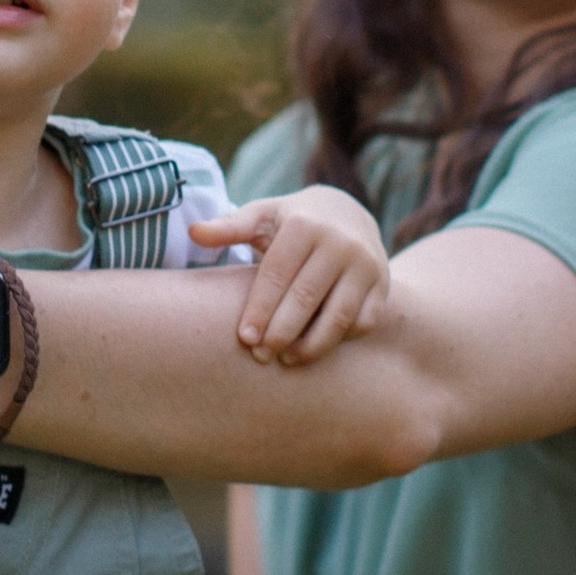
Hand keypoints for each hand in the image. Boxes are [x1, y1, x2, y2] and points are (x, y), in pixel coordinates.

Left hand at [192, 186, 392, 362]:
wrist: (348, 213)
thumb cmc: (292, 222)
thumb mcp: (262, 216)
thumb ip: (229, 227)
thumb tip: (193, 232)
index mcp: (305, 224)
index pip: (278, 273)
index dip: (260, 308)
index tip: (244, 338)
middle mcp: (341, 242)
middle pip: (307, 297)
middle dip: (281, 332)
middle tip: (260, 356)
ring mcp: (367, 264)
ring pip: (339, 315)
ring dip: (312, 345)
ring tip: (286, 360)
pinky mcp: (382, 286)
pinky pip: (362, 323)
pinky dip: (339, 341)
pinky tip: (314, 350)